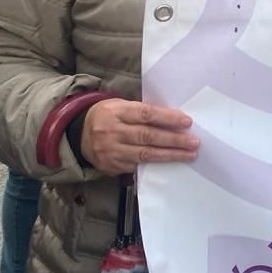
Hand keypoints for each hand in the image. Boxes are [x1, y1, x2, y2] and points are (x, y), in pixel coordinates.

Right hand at [81, 99, 198, 176]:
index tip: (187, 122)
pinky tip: (170, 163)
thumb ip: (143, 111)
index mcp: (115, 112)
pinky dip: (155, 165)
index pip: (145, 114)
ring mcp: (110, 151)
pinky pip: (136, 166)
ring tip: (189, 154)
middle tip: (194, 142)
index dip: (167, 118)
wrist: (78, 133)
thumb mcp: (121, 106)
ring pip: (144, 154)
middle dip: (173, 140)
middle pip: (147, 136)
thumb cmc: (108, 116)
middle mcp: (111, 131)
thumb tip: (174, 118)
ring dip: (170, 155)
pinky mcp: (110, 166)